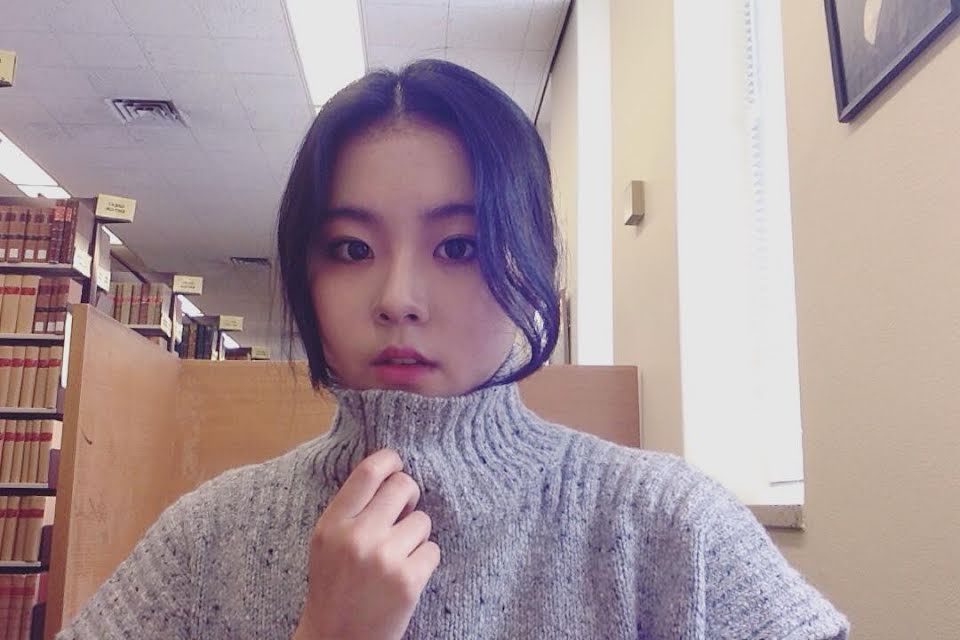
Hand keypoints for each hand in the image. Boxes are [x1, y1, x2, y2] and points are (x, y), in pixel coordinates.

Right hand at [293, 448, 439, 639]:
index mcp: (332, 525)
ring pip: (422, 520)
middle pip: (403, 486)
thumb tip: (391, 473)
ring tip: (397, 557)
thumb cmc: (334, 587)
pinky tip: (406, 576)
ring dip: (416, 536)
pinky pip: (433, 550)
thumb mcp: (327, 542)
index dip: (390, 460)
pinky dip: (424, 562)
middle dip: (409, 496)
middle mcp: (357, 537)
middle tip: (403, 513)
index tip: (397, 463)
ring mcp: (384, 558)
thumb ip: (351, 510)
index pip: (368, 473)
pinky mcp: (408, 581)